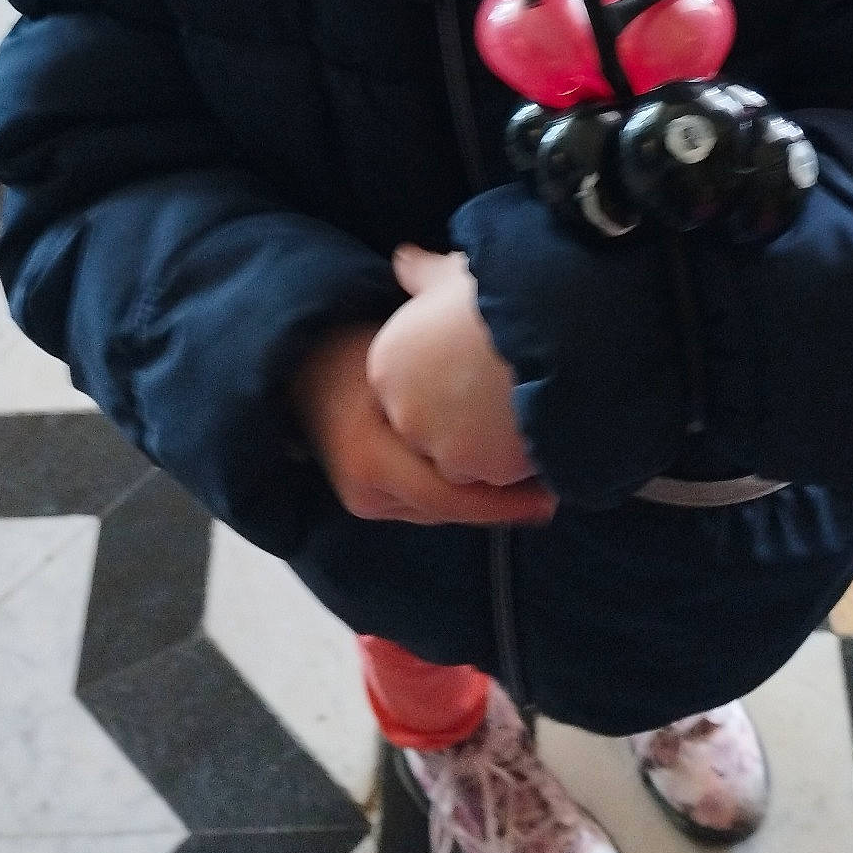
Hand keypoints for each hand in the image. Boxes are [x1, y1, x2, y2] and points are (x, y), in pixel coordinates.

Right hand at [288, 321, 554, 526]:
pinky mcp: (372, 500)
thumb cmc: (351, 344)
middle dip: (503, 501)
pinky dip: (463, 492)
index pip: (450, 497)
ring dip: (486, 498)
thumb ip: (441, 356)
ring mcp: (366, 500)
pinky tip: (499, 478)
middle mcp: (367, 492)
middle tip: (558, 488)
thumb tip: (510, 347)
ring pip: (442, 509)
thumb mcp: (397, 343)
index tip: (551, 493)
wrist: (295, 364)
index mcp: (371, 458)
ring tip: (538, 485)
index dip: (504, 500)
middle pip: (451, 508)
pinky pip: (428, 503)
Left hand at [366, 246, 538, 488]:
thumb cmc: (500, 290)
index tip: (475, 369)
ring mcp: (440, 446)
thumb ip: (423, 274)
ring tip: (529, 410)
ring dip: (491, 445)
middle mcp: (403, 411)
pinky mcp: (480, 470)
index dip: (446, 382)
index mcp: (388, 365)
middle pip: (432, 430)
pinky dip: (518, 463)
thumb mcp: (454, 272)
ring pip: (465, 458)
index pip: (409, 390)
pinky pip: (499, 475)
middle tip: (503, 394)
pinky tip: (543, 431)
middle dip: (464, 419)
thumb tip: (404, 261)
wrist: (551, 319)